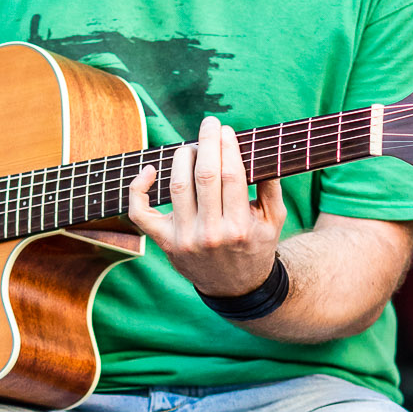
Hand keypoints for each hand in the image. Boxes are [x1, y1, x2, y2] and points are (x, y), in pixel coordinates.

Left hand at [126, 115, 287, 299]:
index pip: (231, 176)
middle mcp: (210, 234)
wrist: (235, 288)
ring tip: (192, 148)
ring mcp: (184, 239)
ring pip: (177, 186)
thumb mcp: (274, 221)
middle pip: (204, 176)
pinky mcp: (164, 242)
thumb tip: (265, 152)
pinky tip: (149, 169)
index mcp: (239, 227)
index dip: (227, 147)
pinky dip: (138, 188)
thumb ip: (273, 188)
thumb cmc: (255, 246)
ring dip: (182, 158)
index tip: (226, 130)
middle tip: (209, 123)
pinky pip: (140, 213)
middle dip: (206, 142)